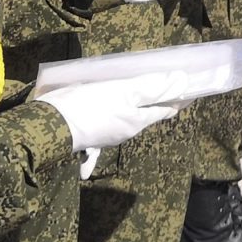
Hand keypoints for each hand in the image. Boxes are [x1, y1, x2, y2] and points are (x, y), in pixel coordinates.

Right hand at [41, 71, 186, 171]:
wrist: (51, 127)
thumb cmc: (90, 106)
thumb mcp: (123, 92)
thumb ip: (152, 88)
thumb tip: (181, 81)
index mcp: (136, 121)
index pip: (165, 110)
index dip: (179, 99)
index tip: (190, 91)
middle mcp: (124, 132)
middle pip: (145, 115)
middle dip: (155, 103)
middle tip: (162, 87)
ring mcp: (105, 137)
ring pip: (124, 121)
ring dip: (131, 111)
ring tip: (133, 96)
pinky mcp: (86, 136)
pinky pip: (96, 136)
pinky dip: (98, 139)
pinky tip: (91, 159)